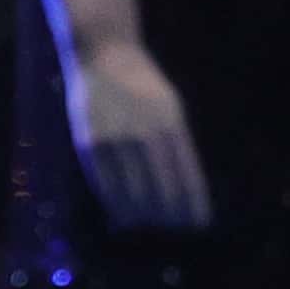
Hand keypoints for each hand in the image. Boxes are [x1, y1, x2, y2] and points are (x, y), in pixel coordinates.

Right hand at [56, 34, 209, 231]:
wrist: (104, 58)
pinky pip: (106, 183)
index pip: (186, 175)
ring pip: (133, 190)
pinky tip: (123, 214)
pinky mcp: (91, 144)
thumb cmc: (142, 83)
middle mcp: (145, 134)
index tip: (199, 223)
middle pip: (161, 187)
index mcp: (171, 124)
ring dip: (143, 213)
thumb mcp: (169, 106)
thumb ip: (174, 142)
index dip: (193, 203)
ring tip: (150, 227)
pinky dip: (116, 203)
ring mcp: (116, 140)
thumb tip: (179, 184)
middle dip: (170, 213)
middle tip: (175, 230)